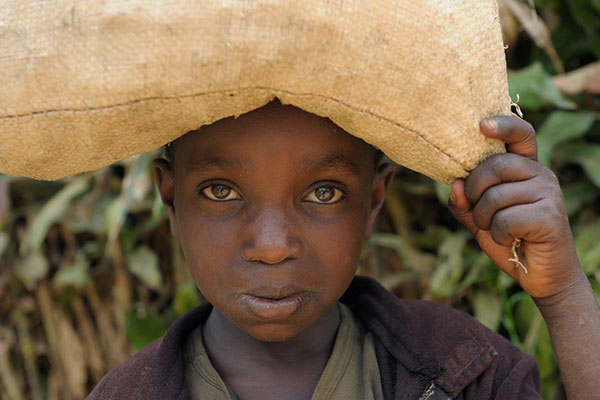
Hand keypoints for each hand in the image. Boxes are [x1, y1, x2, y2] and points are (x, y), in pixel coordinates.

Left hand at [449, 116, 583, 299]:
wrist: (540, 276)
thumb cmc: (509, 240)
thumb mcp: (479, 220)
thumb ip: (464, 202)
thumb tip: (454, 183)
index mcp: (524, 169)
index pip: (520, 135)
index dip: (503, 126)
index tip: (481, 125)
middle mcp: (540, 175)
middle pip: (494, 165)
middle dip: (474, 191)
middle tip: (478, 212)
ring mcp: (548, 194)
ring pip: (495, 197)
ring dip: (484, 220)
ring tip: (498, 231)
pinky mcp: (551, 217)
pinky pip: (506, 219)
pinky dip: (498, 235)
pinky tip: (512, 240)